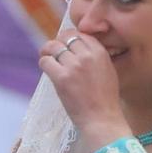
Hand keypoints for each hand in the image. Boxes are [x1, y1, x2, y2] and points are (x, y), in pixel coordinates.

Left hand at [38, 34, 130, 152]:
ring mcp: (74, 66)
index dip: (69, 37)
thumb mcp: (107, 71)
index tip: (65, 44)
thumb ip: (95, 57)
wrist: (101, 119)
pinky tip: (47, 69)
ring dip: (47, 51)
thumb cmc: (105, 99)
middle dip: (57, 42)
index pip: (80, 33)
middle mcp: (87, 56)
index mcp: (100, 53)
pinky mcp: (62, 78)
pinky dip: (44, 63)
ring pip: (53, 47)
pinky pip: (45, 61)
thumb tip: (77, 47)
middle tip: (53, 51)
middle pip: (65, 37)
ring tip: (46, 57)